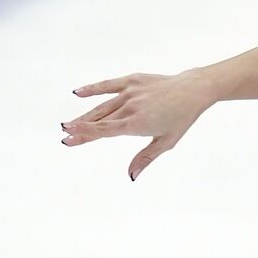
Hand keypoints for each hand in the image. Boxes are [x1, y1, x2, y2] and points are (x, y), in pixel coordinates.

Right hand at [62, 70, 219, 180]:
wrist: (193, 90)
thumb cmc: (181, 118)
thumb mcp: (166, 142)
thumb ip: (145, 158)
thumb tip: (131, 176)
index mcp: (138, 124)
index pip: (105, 130)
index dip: (85, 134)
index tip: (68, 138)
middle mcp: (131, 107)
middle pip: (100, 120)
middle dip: (80, 128)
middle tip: (64, 136)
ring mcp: (131, 92)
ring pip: (102, 105)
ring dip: (85, 115)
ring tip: (69, 124)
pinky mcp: (133, 80)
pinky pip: (108, 85)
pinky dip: (93, 89)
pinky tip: (78, 93)